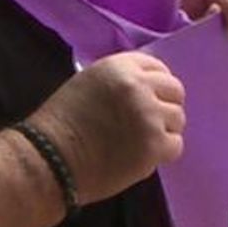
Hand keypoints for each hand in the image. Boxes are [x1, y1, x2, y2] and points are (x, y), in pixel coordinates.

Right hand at [27, 52, 185, 205]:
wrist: (49, 160)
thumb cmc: (61, 124)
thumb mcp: (88, 84)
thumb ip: (120, 82)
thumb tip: (148, 89)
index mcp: (119, 66)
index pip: (157, 67)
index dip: (157, 84)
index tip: (152, 98)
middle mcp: (138, 85)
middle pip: (175, 90)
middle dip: (165, 105)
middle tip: (150, 123)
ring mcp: (149, 115)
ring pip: (178, 119)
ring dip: (164, 130)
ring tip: (141, 142)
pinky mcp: (154, 145)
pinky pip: (175, 145)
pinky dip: (162, 153)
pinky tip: (141, 157)